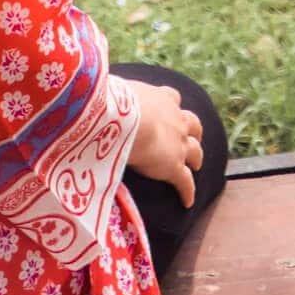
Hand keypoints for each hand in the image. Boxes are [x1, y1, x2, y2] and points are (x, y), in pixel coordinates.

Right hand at [124, 79, 204, 206]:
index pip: (172, 98)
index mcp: (161, 98)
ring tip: (195, 166)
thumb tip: (99, 95)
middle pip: (192, 123)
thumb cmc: (117, 103)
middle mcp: (175, 118)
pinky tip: (187, 201)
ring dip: (196, 158)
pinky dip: (188, 191)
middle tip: (191, 138)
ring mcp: (178, 143)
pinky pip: (185, 182)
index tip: (170, 109)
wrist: (126, 120)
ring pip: (195, 151)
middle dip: (193, 131)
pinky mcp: (175, 166)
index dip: (172, 105)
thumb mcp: (119, 93)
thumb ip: (117, 97)